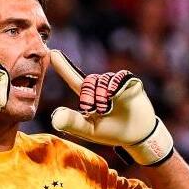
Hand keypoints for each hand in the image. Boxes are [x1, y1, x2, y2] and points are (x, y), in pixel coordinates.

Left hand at [50, 49, 173, 165]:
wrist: (136, 135)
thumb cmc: (111, 132)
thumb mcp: (89, 130)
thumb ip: (73, 123)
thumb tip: (55, 117)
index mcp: (89, 97)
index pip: (73, 78)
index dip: (63, 66)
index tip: (52, 53)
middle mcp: (100, 87)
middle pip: (88, 81)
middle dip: (89, 96)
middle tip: (98, 111)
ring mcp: (115, 84)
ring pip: (102, 80)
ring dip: (102, 96)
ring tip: (108, 110)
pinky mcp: (129, 82)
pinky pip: (119, 78)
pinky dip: (114, 87)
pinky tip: (115, 96)